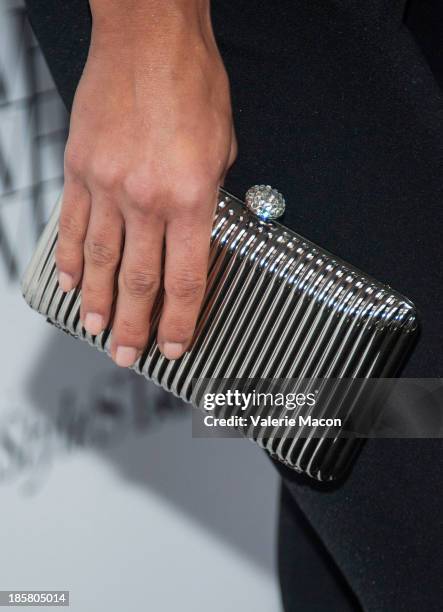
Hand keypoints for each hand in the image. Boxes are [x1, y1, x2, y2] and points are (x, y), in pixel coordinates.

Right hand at [56, 1, 236, 365]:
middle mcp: (145, 199)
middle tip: (126, 353)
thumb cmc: (192, 83)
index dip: (180, 320)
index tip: (175, 344)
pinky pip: (71, 224)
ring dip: (97, 301)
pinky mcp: (81, 168)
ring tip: (95, 328)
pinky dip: (70, 257)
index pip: (186, 279)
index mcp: (190, 198)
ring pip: (99, 260)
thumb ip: (208, 200)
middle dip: (133, 324)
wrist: (149, 35)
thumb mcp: (223, 151)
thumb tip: (199, 230)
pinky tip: (71, 280)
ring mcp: (106, 185)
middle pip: (138, 280)